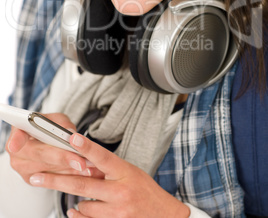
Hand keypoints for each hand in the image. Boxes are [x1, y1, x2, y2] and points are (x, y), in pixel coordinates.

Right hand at [5, 113, 100, 183]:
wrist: (47, 140)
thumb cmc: (51, 126)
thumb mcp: (57, 120)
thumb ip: (62, 125)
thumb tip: (71, 135)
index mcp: (19, 131)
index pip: (16, 136)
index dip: (16, 141)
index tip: (15, 145)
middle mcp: (17, 152)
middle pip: (39, 155)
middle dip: (61, 158)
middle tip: (80, 161)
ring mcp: (24, 168)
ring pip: (48, 170)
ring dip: (69, 168)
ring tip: (88, 165)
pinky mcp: (33, 180)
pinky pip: (53, 180)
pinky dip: (69, 175)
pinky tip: (84, 172)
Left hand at [29, 133, 189, 217]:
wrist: (164, 216)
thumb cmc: (145, 190)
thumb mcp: (130, 172)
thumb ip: (108, 169)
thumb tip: (83, 163)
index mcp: (125, 172)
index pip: (102, 156)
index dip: (86, 147)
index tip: (71, 138)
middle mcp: (120, 191)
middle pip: (82, 185)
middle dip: (55, 181)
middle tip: (36, 177)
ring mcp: (117, 211)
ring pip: (83, 206)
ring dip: (78, 201)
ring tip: (82, 196)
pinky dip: (79, 214)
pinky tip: (75, 210)